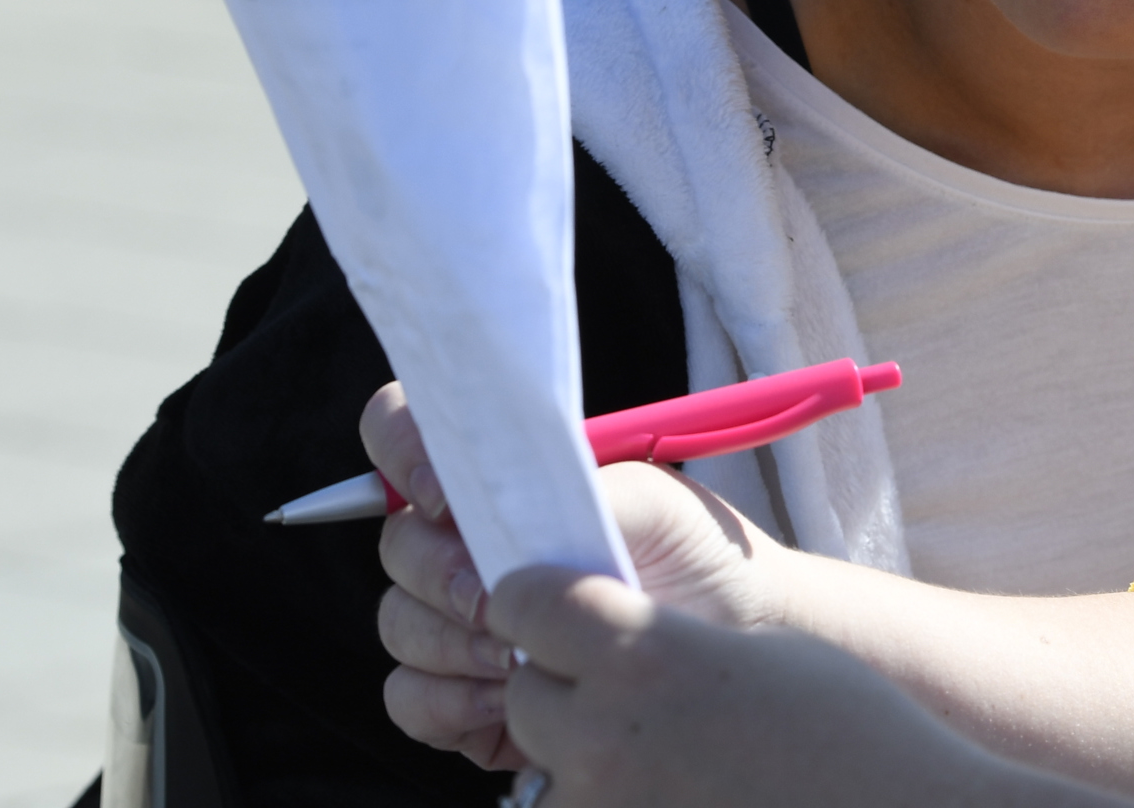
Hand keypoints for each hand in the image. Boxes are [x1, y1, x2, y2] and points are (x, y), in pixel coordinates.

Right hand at [360, 382, 783, 764]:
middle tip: (493, 598)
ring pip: (398, 622)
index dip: (402, 451)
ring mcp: (455, 622)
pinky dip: (449, 699)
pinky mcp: (458, 696)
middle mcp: (464, 546)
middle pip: (400, 544)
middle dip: (440, 571)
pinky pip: (410, 698)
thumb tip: (510, 511)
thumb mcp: (651, 498)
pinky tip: (509, 695)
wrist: (734, 636)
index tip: (445, 493)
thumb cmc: (693, 551)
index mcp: (498, 481)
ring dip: (451, 641)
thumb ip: (576, 486)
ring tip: (520, 655)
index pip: (405, 434)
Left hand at [488, 566, 1133, 807]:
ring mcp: (607, 806)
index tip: (552, 606)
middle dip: (557, 683)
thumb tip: (601, 640)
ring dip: (579, 755)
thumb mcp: (751, 650)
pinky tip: (670, 788)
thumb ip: (659, 639)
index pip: (521, 603)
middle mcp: (606, 734)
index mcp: (644, 653)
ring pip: (544, 767)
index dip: (536, 600)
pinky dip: (607, 800)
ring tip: (657, 751)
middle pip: (524, 693)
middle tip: (617, 687)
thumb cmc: (845, 724)